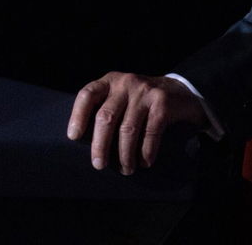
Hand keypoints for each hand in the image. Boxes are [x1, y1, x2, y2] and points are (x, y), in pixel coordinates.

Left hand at [66, 72, 207, 174]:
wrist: (177, 91)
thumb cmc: (139, 102)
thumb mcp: (120, 97)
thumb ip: (104, 109)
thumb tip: (84, 142)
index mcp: (110, 82)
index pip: (88, 95)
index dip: (78, 116)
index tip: (74, 137)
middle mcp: (125, 83)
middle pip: (106, 117)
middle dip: (100, 145)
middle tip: (99, 164)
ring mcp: (144, 91)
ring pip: (128, 129)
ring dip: (125, 155)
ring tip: (126, 169)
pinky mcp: (161, 102)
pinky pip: (150, 132)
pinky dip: (146, 151)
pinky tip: (144, 161)